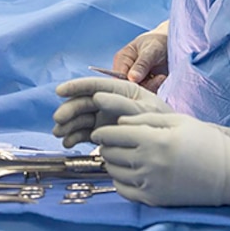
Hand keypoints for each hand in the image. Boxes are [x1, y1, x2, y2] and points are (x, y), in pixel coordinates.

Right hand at [51, 77, 173, 148]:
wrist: (171, 145)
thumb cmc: (161, 122)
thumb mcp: (145, 110)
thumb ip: (121, 104)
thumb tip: (97, 98)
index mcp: (120, 91)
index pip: (94, 85)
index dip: (75, 86)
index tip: (60, 91)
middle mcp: (109, 103)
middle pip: (83, 103)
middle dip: (69, 110)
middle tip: (59, 120)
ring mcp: (105, 118)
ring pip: (80, 119)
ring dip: (67, 125)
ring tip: (60, 134)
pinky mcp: (103, 133)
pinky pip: (84, 133)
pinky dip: (74, 137)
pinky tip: (68, 142)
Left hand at [91, 109, 229, 222]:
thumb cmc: (207, 142)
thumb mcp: (178, 120)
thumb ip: (146, 118)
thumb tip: (119, 121)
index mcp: (154, 139)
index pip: (114, 135)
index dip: (101, 133)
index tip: (97, 132)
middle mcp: (149, 163)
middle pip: (110, 154)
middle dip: (106, 147)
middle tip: (109, 144)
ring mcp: (151, 184)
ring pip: (114, 173)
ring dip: (111, 164)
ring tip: (118, 157)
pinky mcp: (155, 200)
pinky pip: (124, 191)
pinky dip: (119, 181)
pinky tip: (127, 174)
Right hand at [114, 29, 169, 90]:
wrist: (174, 45)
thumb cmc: (159, 42)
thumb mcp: (152, 50)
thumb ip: (142, 64)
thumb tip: (132, 78)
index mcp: (122, 60)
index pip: (118, 77)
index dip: (129, 82)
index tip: (144, 80)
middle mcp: (126, 72)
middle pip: (129, 87)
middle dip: (145, 85)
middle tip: (159, 77)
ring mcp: (137, 81)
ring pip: (140, 92)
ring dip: (152, 87)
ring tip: (162, 76)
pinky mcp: (147, 86)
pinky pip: (149, 93)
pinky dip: (157, 88)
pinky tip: (163, 79)